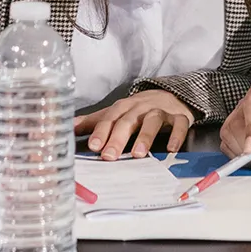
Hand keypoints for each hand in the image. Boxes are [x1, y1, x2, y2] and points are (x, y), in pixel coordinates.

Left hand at [76, 90, 192, 159]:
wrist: (171, 95)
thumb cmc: (140, 109)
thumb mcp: (117, 113)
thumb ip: (95, 121)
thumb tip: (70, 127)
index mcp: (123, 108)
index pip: (109, 119)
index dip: (101, 132)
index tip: (93, 146)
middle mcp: (140, 108)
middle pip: (128, 121)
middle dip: (118, 138)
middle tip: (109, 156)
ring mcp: (160, 111)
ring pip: (152, 121)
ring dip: (145, 136)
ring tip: (139, 153)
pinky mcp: (179, 117)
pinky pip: (179, 125)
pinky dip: (176, 136)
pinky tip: (171, 149)